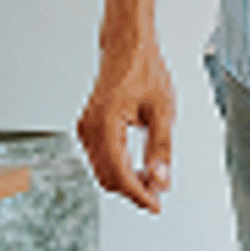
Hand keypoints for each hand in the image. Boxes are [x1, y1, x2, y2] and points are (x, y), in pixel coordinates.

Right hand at [78, 31, 177, 211]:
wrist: (127, 45)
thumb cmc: (144, 69)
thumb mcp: (162, 110)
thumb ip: (161, 148)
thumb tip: (160, 180)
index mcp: (106, 123)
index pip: (120, 173)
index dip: (139, 194)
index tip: (156, 204)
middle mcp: (89, 128)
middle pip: (107, 178)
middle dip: (133, 190)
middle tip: (159, 193)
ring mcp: (86, 128)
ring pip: (103, 171)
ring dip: (126, 181)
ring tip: (154, 179)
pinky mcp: (89, 128)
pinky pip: (101, 159)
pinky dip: (119, 168)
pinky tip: (140, 167)